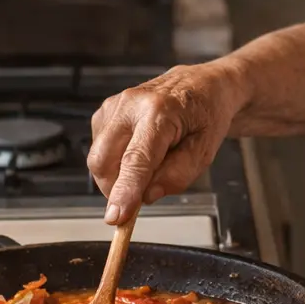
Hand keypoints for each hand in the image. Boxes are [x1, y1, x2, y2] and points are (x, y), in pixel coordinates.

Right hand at [88, 63, 246, 223]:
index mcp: (160, 111)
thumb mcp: (205, 150)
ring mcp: (114, 105)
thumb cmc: (206, 115)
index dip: (124, 191)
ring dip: (117, 175)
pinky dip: (115, 162)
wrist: (202, 86)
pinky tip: (138, 152)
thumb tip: (147, 195)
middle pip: (103, 160)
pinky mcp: (105, 111)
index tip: (116, 217)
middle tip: (140, 195)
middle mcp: (131, 104)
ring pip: (98, 158)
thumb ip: (178, 175)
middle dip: (115, 188)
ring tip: (150, 163)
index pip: (136, 159)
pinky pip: (99, 149)